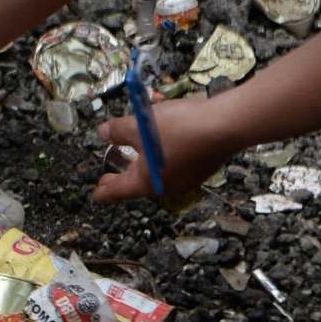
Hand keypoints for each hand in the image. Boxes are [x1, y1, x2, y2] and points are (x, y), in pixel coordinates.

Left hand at [91, 96, 236, 203]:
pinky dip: (163, 156)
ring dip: (143, 162)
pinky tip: (163, 141)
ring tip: (135, 152)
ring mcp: (187, 180)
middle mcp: (166, 188)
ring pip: (157, 173)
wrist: (225, 126)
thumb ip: (117, 131)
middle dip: (122, 177)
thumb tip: (102, 133)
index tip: (95, 196)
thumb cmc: (177, 128)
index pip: (117, 191)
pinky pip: (175, 165)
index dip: (103, 192)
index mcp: (146, 183)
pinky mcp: (201, 169)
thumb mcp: (140, 125)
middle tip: (109, 176)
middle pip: (137, 183)